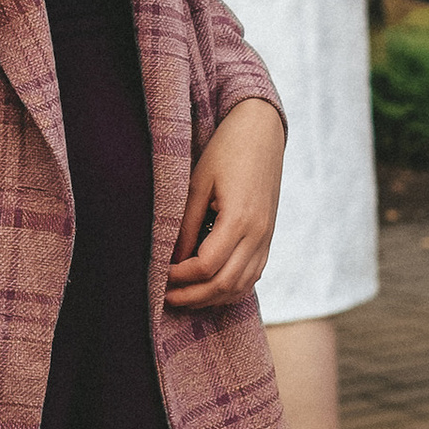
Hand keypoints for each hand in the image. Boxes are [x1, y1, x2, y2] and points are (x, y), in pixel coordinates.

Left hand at [165, 97, 285, 309]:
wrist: (262, 131)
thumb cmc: (227, 150)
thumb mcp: (198, 184)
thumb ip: (186, 225)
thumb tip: (172, 259)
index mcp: (240, 219)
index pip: (206, 266)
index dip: (179, 276)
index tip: (159, 274)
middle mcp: (258, 235)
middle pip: (224, 284)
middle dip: (192, 295)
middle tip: (165, 296)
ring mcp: (267, 239)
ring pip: (240, 286)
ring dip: (211, 297)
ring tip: (184, 296)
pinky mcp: (268, 238)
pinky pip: (251, 276)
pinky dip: (229, 288)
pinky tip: (208, 287)